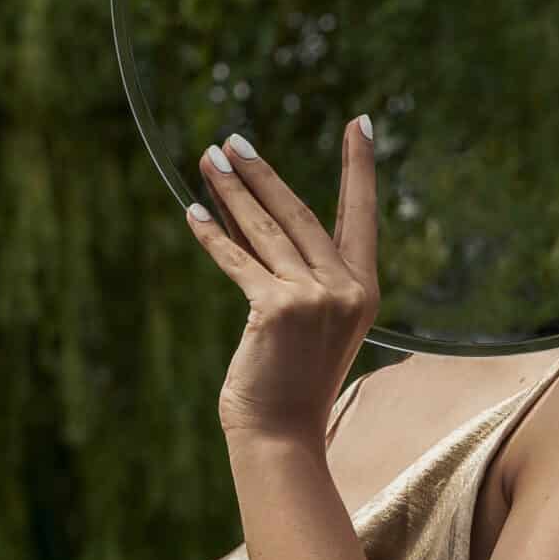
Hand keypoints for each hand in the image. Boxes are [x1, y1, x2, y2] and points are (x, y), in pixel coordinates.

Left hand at [185, 120, 378, 446]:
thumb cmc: (291, 385)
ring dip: (232, 191)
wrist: (282, 436)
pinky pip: (238, 260)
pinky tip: (194, 211)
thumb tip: (249, 219)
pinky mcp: (275, 308)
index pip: (359, 216)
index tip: (361, 124)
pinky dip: (212, 234)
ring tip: (210, 159)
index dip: (359, 168)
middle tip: (233, 141)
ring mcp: (313, 298)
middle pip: (299, 214)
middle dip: (262, 174)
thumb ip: (292, 274)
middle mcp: (345, 290)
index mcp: (363, 292)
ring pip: (265, 231)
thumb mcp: (305, 323)